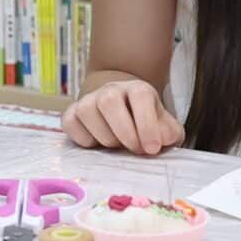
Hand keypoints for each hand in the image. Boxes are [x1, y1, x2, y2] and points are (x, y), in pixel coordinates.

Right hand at [64, 77, 184, 154]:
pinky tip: (96, 146)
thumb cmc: (147, 126)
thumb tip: (163, 138)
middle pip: (109, 101)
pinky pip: (70, 123)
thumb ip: (169, 133)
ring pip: (87, 110)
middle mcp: (111, 90)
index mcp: (138, 90)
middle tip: (135, 150)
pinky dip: (82, 138)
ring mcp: (89, 100)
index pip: (140, 96)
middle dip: (124, 132)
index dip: (147, 124)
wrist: (123, 117)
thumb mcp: (165, 129)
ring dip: (104, 136)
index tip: (152, 149)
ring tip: (117, 147)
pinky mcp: (72, 113)